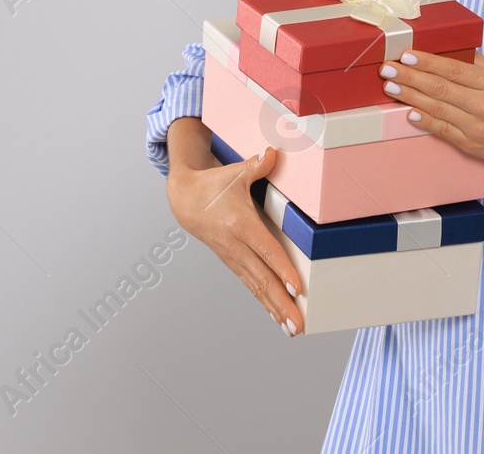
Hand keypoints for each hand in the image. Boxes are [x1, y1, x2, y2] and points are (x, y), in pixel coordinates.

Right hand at [165, 118, 302, 336]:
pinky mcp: (233, 263)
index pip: (265, 249)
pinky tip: (278, 318)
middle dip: (281, 303)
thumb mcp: (234, 172)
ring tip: (293, 329)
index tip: (297, 287)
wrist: (184, 200)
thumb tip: (272, 154)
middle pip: (262, 277)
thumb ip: (256, 165)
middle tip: (299, 324)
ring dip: (275, 309)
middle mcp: (236, 246)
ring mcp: (233, 258)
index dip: (281, 268)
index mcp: (239, 224)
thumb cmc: (214, 185)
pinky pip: (251, 285)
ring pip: (257, 287)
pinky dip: (265, 302)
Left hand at [378, 49, 483, 167]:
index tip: (405, 54)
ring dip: (410, 97)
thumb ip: (479, 63)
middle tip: (387, 68)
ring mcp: (477, 128)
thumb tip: (450, 49)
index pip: (452, 69)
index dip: (426, 61)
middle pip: (439, 88)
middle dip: (409, 77)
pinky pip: (443, 131)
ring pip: (436, 109)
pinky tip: (409, 113)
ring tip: (391, 86)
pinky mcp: (472, 146)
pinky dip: (424, 121)